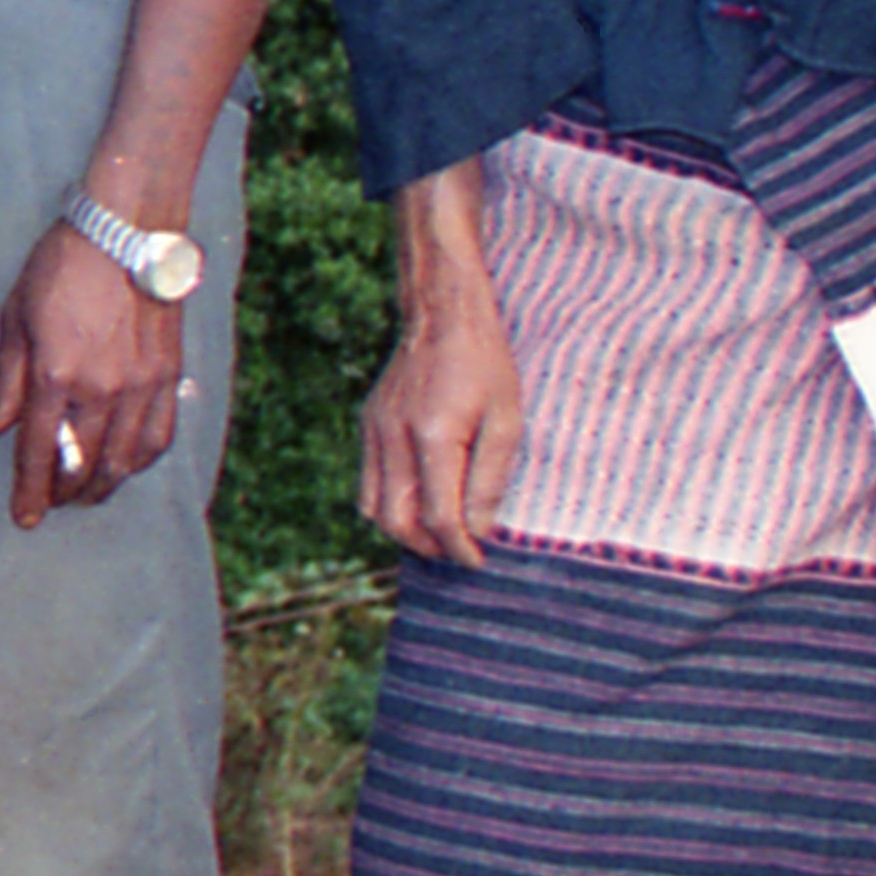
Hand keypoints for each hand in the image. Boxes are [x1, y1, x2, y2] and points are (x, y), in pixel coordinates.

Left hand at [0, 224, 187, 526]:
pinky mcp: (169, 376)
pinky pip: (158, 438)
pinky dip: (139, 462)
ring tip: (84, 494)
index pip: (39, 452)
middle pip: (82, 467)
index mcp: (55, 375)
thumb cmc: (62, 266)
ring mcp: (141, 386)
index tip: (24, 518)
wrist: (126, 229)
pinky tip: (125, 465)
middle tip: (50, 503)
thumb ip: (5, 379)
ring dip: (101, 487)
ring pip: (123, 462)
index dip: (29, 492)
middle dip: (62, 494)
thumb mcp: (15, 316)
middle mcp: (101, 389)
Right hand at [361, 292, 519, 568]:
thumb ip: (489, 479)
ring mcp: (375, 431)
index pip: (439, 516)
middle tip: (459, 551)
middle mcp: (395, 437)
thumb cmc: (485, 364)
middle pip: (397, 522)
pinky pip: (369, 483)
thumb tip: (478, 530)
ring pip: (373, 509)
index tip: (479, 560)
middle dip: (429, 547)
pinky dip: (390, 505)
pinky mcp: (369, 426)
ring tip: (438, 533)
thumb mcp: (506, 420)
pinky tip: (419, 500)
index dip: (460, 547)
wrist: (443, 315)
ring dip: (405, 531)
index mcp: (434, 436)